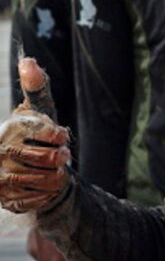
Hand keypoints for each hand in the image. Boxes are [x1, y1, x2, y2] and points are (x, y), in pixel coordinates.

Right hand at [0, 58, 70, 212]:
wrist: (18, 166)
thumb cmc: (33, 133)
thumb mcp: (36, 110)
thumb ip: (36, 86)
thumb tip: (28, 61)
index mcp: (11, 129)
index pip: (49, 133)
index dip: (60, 136)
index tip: (60, 136)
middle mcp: (2, 152)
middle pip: (51, 159)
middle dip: (62, 158)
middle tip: (61, 156)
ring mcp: (1, 178)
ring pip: (49, 181)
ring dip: (59, 176)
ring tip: (55, 170)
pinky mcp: (6, 199)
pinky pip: (40, 199)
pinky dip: (49, 193)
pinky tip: (45, 185)